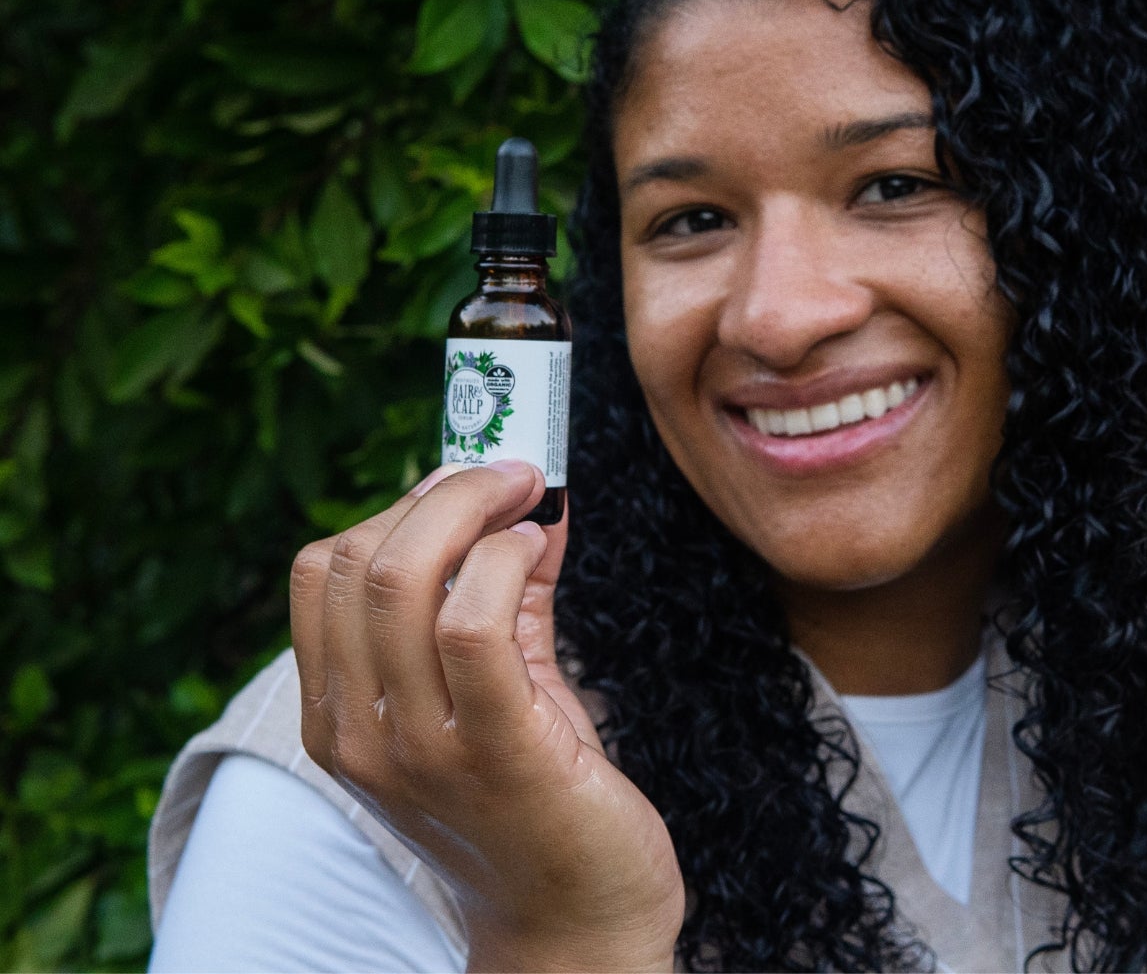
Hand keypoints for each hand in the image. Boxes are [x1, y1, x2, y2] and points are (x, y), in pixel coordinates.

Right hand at [290, 461, 684, 970]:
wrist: (573, 923)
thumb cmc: (534, 796)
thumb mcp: (495, 687)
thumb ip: (502, 595)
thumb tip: (532, 495)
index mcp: (337, 716)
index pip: (320, 572)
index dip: (398, 504)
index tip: (469, 480)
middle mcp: (357, 734)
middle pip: (357, 560)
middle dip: (443, 491)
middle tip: (512, 477)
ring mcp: (419, 748)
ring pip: (404, 579)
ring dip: (477, 512)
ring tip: (530, 510)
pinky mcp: (497, 753)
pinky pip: (473, 626)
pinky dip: (505, 563)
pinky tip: (539, 552)